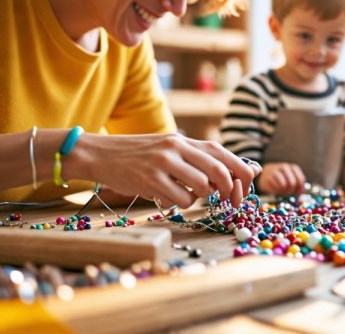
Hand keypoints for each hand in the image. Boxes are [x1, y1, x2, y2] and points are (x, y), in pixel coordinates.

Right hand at [78, 134, 258, 208]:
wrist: (100, 154)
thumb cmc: (140, 156)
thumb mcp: (170, 150)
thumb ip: (198, 159)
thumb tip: (240, 170)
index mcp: (184, 140)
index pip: (224, 153)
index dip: (241, 172)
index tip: (244, 187)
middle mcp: (177, 148)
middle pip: (219, 171)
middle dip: (229, 189)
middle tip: (226, 200)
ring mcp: (164, 163)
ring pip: (202, 188)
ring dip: (200, 198)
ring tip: (184, 193)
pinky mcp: (150, 179)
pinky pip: (180, 200)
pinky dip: (178, 203)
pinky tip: (165, 196)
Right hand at [258, 162, 305, 195]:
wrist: (264, 174)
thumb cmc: (280, 178)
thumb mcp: (291, 180)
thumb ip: (298, 186)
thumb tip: (302, 192)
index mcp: (293, 167)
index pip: (301, 179)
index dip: (300, 188)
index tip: (297, 192)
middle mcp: (285, 167)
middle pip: (293, 183)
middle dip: (291, 191)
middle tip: (288, 193)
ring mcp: (276, 170)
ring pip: (284, 185)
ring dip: (283, 191)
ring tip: (281, 190)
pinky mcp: (268, 176)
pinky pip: (275, 187)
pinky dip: (276, 191)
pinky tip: (275, 189)